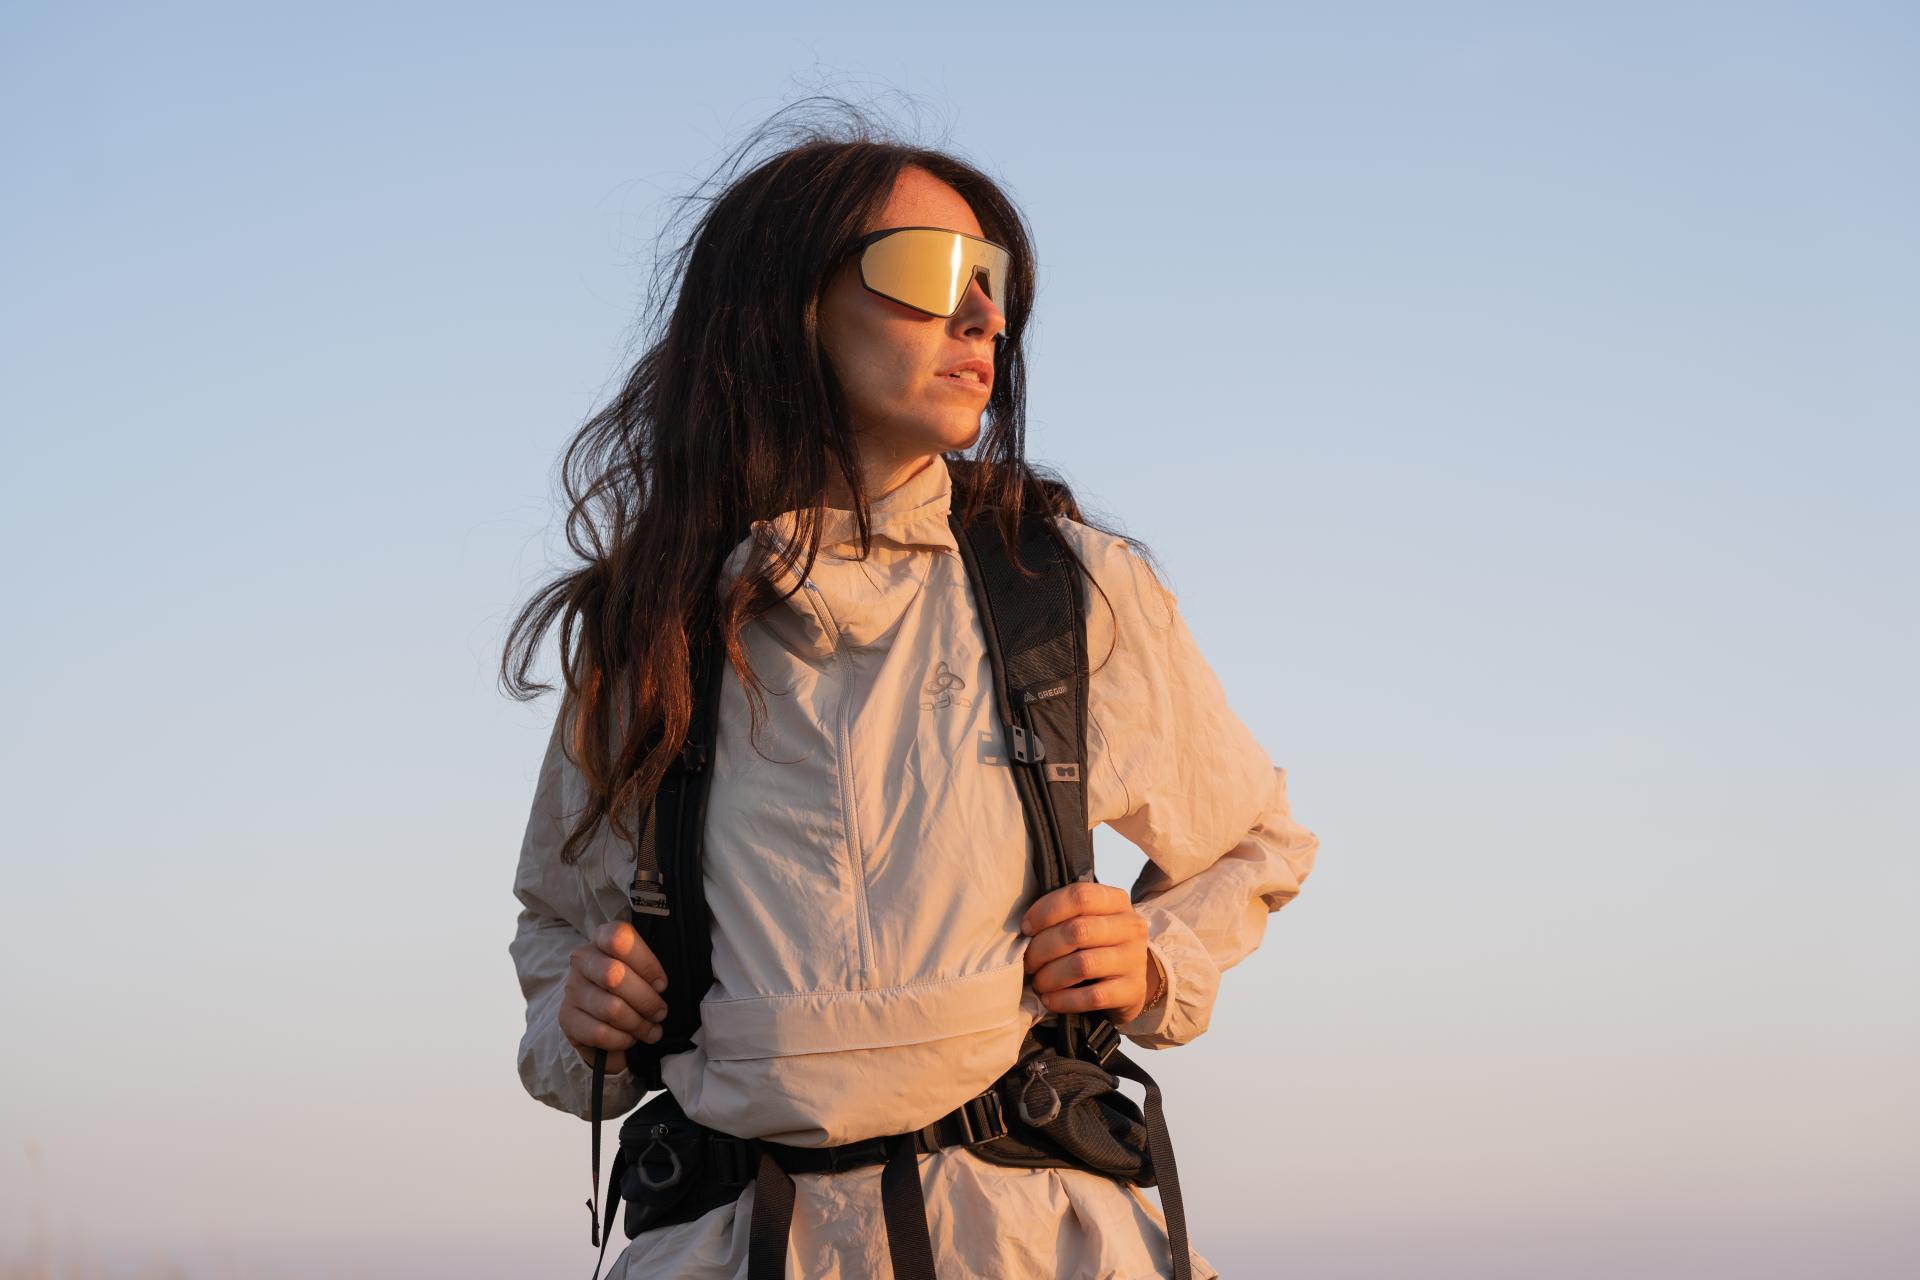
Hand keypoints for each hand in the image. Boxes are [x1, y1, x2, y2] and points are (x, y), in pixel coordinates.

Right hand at [559, 920, 670, 1074]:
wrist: (601, 1016)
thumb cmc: (630, 987)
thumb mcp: (642, 968)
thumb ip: (650, 969)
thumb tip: (659, 986)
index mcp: (602, 938)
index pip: (620, 939)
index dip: (646, 964)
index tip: (661, 984)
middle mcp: (583, 959)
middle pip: (614, 976)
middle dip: (645, 1000)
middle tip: (660, 1013)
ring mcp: (572, 988)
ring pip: (611, 1008)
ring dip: (637, 1024)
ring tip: (649, 1030)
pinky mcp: (566, 1017)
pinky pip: (599, 1033)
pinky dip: (621, 1040)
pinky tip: (628, 1038)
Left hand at [1019, 882, 1155, 1024]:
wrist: (1130, 981)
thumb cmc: (1096, 945)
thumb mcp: (1089, 920)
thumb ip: (1064, 916)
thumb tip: (1025, 928)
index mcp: (1116, 901)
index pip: (1079, 896)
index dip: (1046, 911)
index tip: (1026, 928)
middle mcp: (1130, 927)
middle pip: (1077, 931)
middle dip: (1042, 948)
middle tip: (1028, 962)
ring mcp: (1134, 959)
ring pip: (1083, 965)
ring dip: (1051, 976)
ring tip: (1038, 982)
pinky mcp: (1133, 990)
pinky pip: (1093, 997)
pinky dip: (1064, 1000)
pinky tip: (1050, 999)